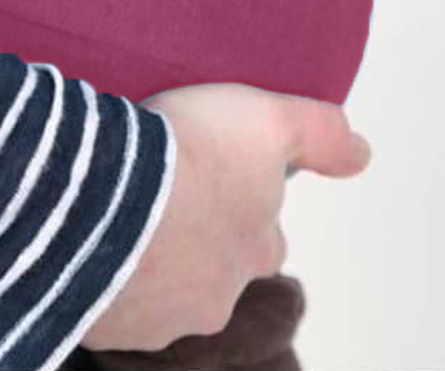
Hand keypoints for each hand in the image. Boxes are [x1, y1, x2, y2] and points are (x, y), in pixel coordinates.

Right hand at [80, 83, 371, 353]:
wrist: (99, 194)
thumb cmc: (188, 153)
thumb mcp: (268, 120)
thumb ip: (320, 135)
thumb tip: (363, 153)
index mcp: (253, 251)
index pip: (262, 239)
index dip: (242, 208)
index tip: (214, 178)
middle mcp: (212, 298)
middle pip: (211, 273)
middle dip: (193, 243)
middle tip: (161, 196)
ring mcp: (155, 318)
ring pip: (157, 291)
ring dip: (143, 260)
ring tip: (113, 210)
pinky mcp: (102, 324)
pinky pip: (103, 299)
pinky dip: (96, 272)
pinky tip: (81, 233)